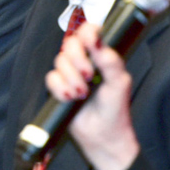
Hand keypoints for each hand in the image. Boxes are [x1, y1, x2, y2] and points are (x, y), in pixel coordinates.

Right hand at [45, 22, 140, 169]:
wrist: (102, 137)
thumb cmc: (116, 111)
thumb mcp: (119, 83)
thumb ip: (111, 61)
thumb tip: (99, 43)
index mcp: (102, 56)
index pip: (91, 32)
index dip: (87, 31)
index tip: (90, 41)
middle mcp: (86, 62)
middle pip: (70, 43)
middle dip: (78, 60)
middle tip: (90, 76)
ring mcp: (72, 74)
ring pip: (59, 61)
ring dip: (71, 78)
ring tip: (82, 93)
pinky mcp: (60, 88)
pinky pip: (51, 78)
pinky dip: (60, 89)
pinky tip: (71, 99)